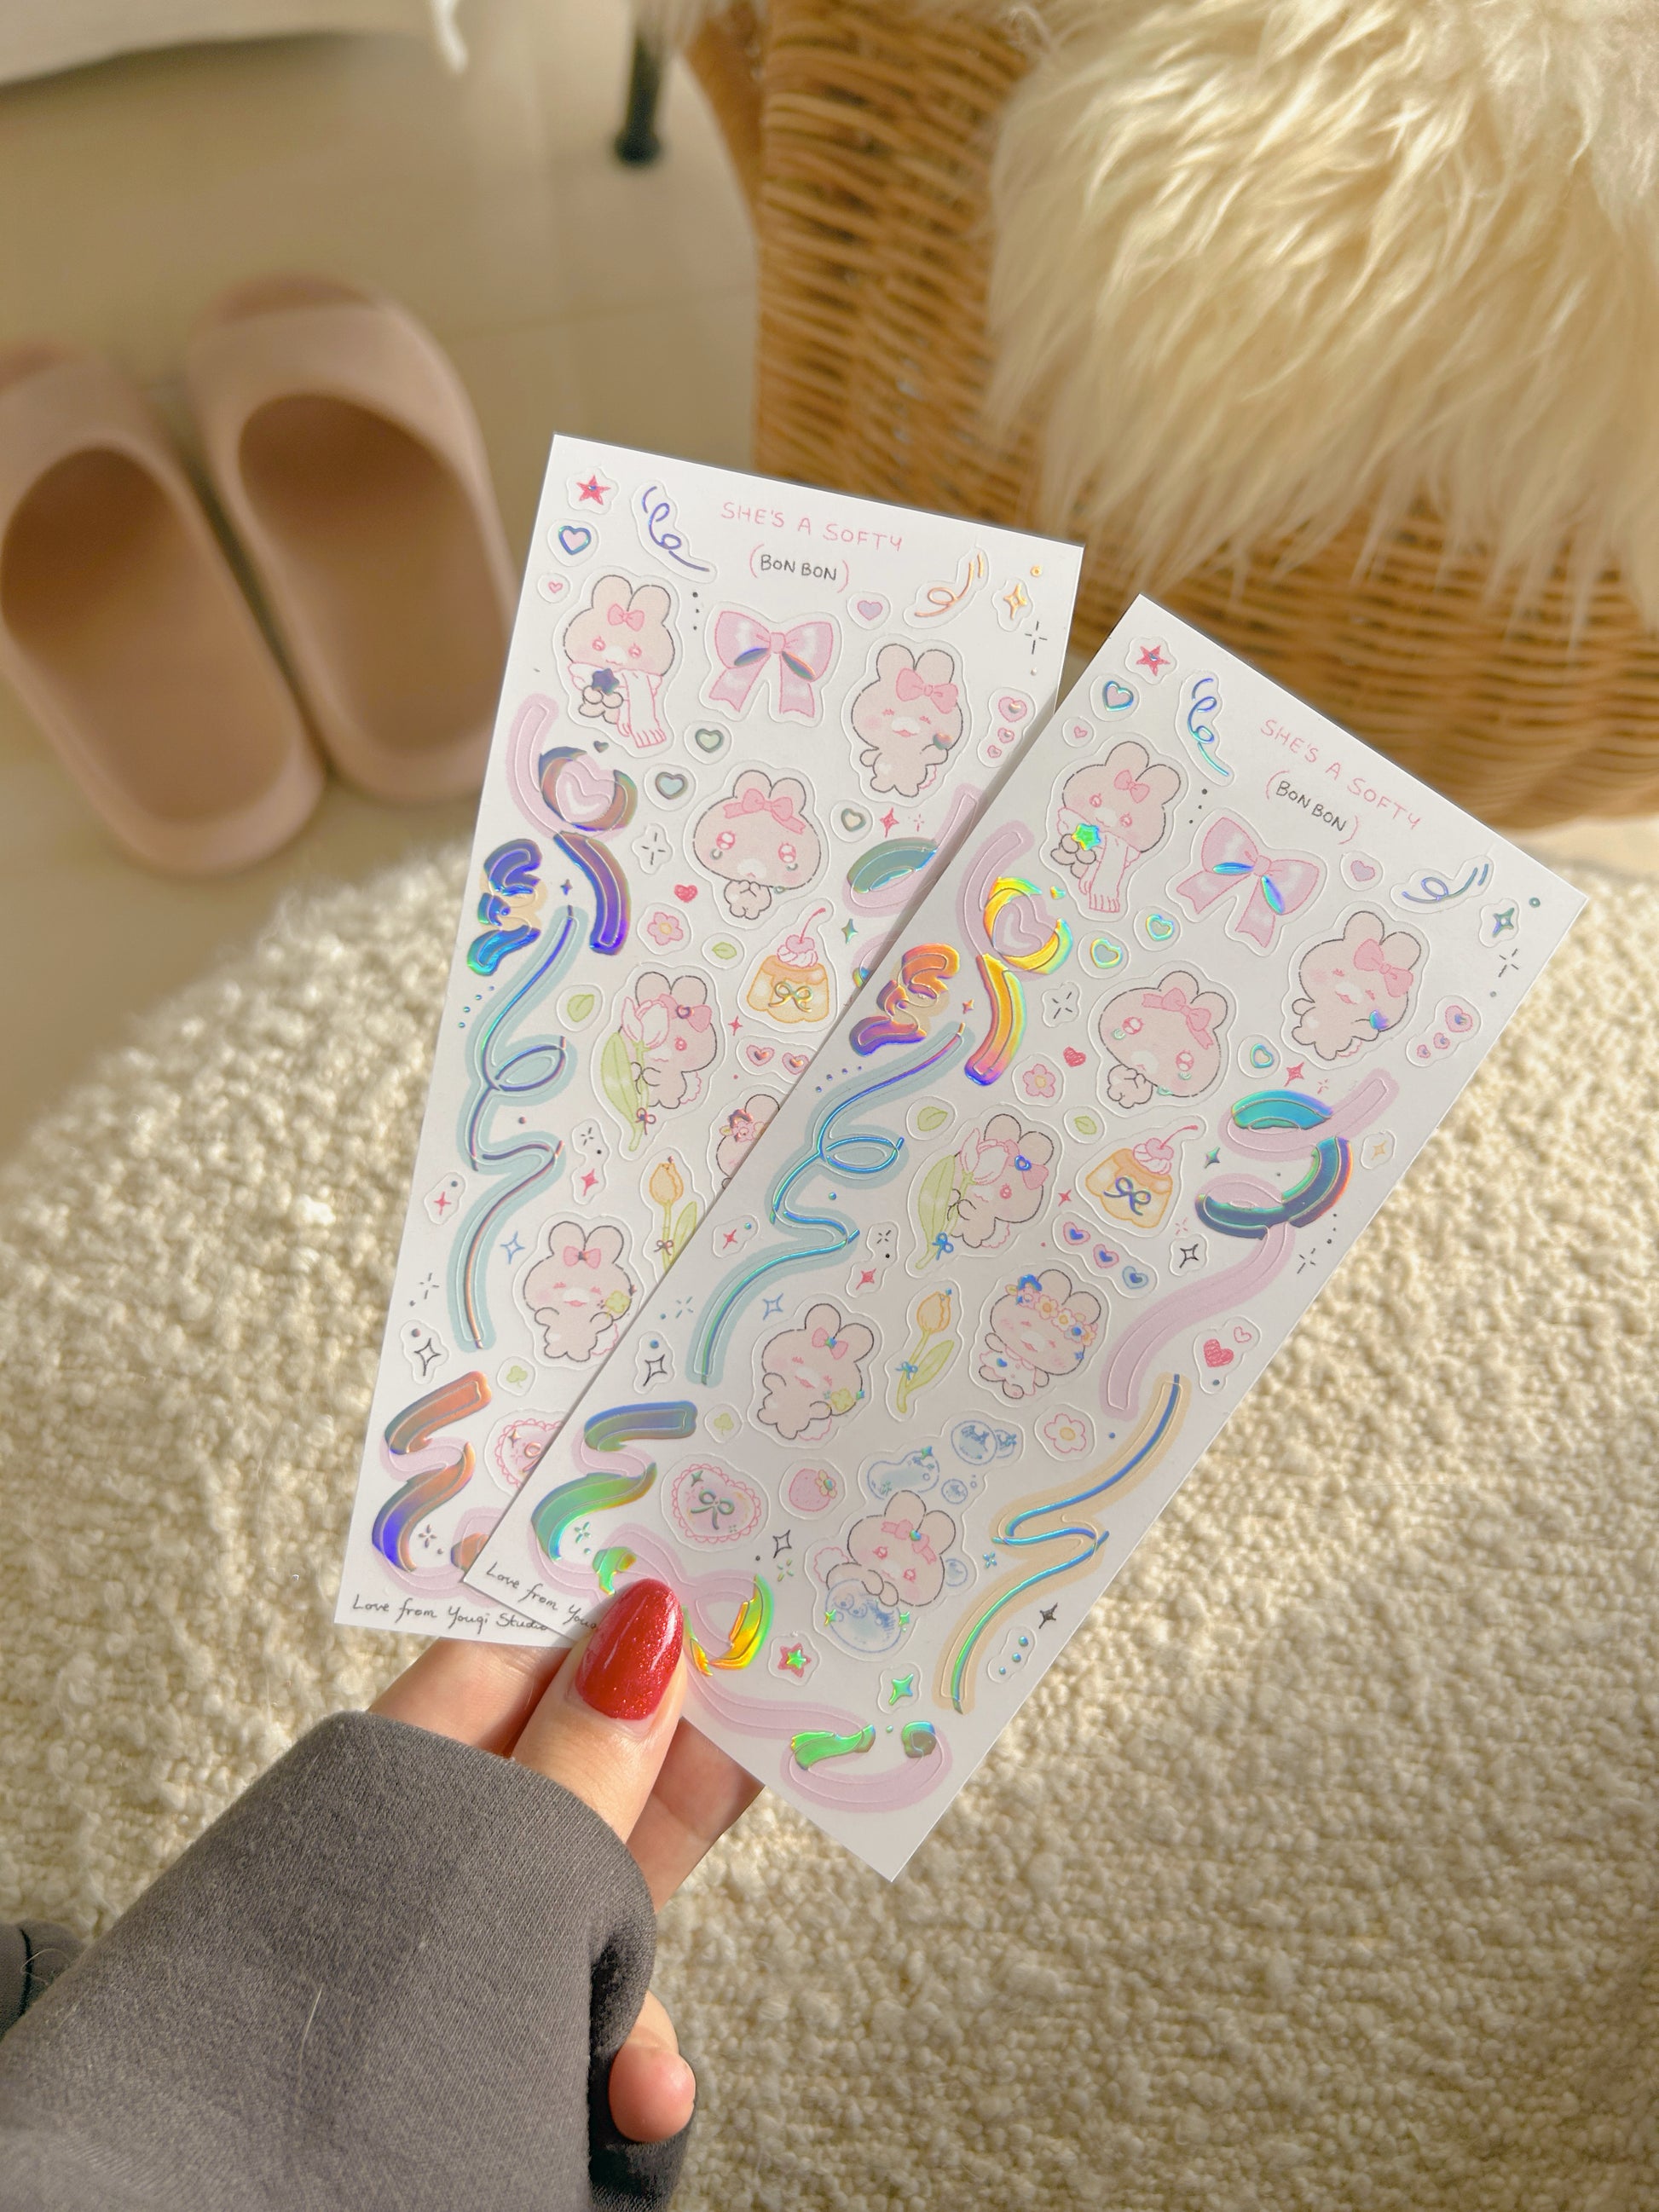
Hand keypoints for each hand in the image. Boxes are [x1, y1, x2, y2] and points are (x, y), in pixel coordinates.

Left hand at [370, 1584, 759, 2142]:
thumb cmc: (361, 2033)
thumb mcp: (502, 1867)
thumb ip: (585, 1754)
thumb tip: (652, 1617)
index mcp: (393, 1776)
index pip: (514, 1655)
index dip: (615, 1618)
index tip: (718, 1583)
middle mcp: (424, 1852)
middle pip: (578, 1774)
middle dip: (677, 1774)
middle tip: (786, 1718)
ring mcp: (457, 1951)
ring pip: (593, 1910)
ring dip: (647, 1980)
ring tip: (652, 2058)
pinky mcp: (488, 2042)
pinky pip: (580, 2021)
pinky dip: (624, 2065)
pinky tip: (642, 2102)